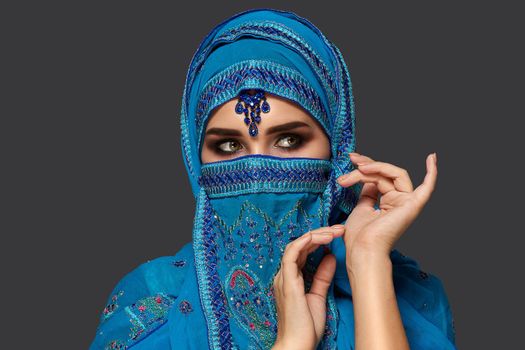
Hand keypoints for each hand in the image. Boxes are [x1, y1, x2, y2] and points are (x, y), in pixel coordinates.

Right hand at [271, 225, 344, 349]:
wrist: (297, 345)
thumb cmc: (306, 327)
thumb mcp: (318, 296)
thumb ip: (322, 277)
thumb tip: (331, 257)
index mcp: (291, 278)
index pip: (303, 251)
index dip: (319, 240)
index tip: (338, 235)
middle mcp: (284, 275)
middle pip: (300, 244)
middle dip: (320, 233)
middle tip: (340, 229)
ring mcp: (284, 277)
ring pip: (296, 245)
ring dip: (316, 235)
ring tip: (334, 231)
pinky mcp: (287, 281)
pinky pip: (292, 253)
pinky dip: (306, 242)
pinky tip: (322, 238)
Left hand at [337, 152, 437, 264]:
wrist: (362, 249)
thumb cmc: (360, 236)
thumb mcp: (362, 208)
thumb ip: (368, 192)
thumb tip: (368, 177)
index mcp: (389, 204)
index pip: (379, 178)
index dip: (365, 167)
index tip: (351, 160)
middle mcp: (400, 202)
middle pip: (385, 174)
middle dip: (368, 165)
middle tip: (352, 159)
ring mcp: (407, 203)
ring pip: (394, 174)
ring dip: (375, 167)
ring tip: (357, 167)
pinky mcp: (412, 206)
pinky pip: (427, 187)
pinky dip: (431, 173)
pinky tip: (432, 158)